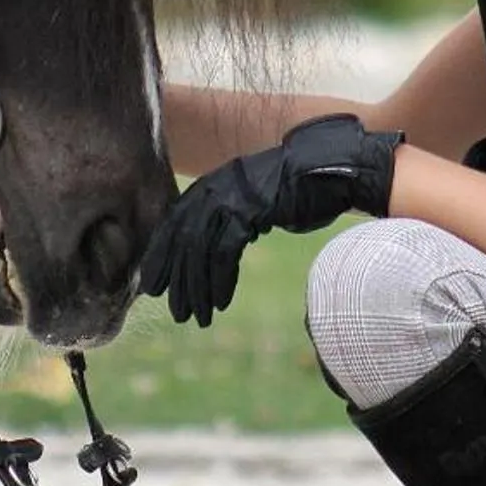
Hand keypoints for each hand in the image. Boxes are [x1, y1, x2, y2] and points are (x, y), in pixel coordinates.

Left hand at [140, 115, 402, 325]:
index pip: (174, 223)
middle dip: (175, 278)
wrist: (332, 169)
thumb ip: (228, 217)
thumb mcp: (254, 202)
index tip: (153, 286)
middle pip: (182, 238)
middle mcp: (216, 186)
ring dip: (197, 287)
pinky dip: (221, 280)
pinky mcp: (252, 208)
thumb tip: (208, 247)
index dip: (162, 256)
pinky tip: (221, 302)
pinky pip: (226, 251)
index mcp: (211, 183)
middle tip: (172, 310)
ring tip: (197, 316)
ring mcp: (233, 196)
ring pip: (200, 248)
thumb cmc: (298, 189)